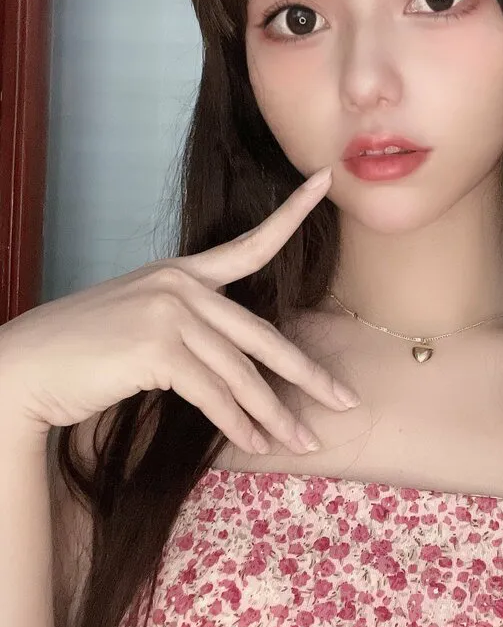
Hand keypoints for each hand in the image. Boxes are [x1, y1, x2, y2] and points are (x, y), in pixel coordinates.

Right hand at [0, 166, 358, 454]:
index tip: (324, 182)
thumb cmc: (84, 351)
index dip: (290, 214)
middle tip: (346, 401)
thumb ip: (191, 329)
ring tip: (301, 442)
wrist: (26, 365)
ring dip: (273, 415)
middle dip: (308, 375)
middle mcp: (181, 286)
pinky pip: (213, 395)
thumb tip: (241, 366)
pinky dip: (238, 424)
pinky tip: (257, 444)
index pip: (249, 245)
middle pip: (262, 335)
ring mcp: (170, 313)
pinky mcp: (158, 349)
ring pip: (241, 373)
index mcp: (182, 273)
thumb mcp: (143, 323)